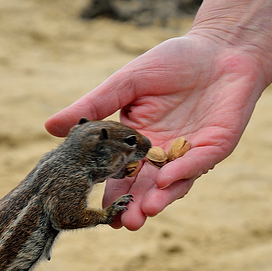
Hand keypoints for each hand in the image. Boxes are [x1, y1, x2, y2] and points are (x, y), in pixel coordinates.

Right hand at [45, 33, 266, 228]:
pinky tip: (166, 180)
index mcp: (139, 142)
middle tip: (123, 224)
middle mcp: (164, 154)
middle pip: (146, 187)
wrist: (221, 46)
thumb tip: (50, 127)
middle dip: (135, 206)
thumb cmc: (172, 61)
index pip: (121, 173)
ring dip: (159, 199)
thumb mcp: (126, 82)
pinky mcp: (216, 146)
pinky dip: (182, 172)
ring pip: (174, 184)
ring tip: (143, 213)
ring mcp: (191, 153)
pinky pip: (198, 163)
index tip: (95, 212)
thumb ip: (94, 105)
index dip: (110, 193)